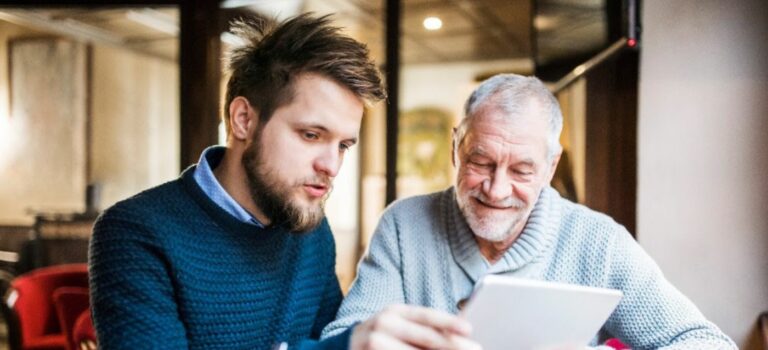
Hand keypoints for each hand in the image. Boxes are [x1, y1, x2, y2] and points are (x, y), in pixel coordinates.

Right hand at [349, 304, 480, 349]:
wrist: (346, 346)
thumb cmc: (384, 336)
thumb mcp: (401, 326)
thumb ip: (426, 329)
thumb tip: (461, 334)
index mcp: (395, 311)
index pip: (427, 316)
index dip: (449, 322)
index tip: (469, 329)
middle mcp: (384, 324)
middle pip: (426, 337)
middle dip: (452, 346)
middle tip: (475, 349)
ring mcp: (374, 342)